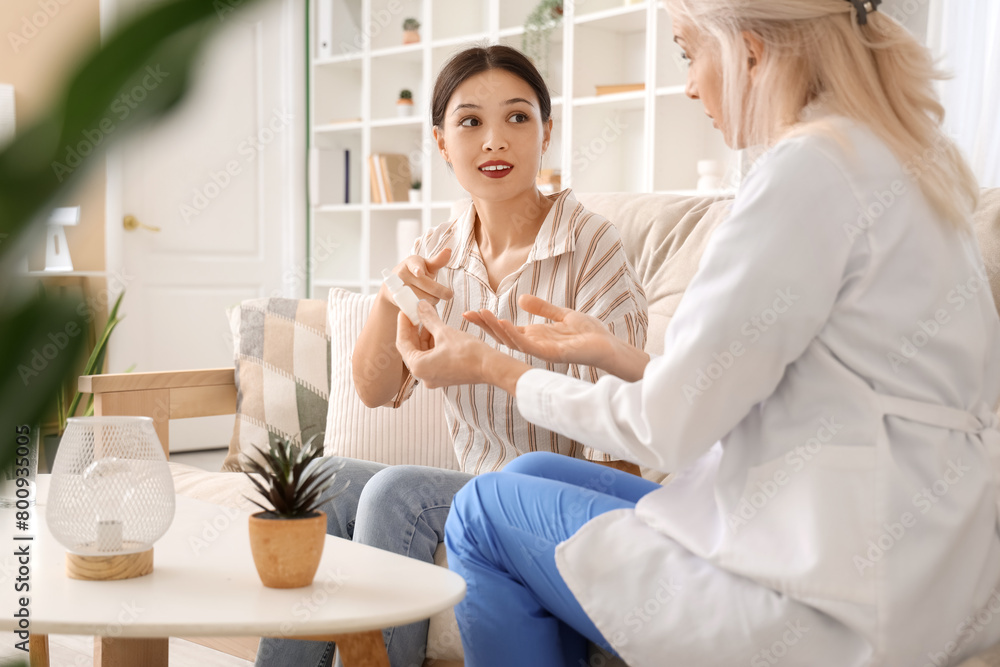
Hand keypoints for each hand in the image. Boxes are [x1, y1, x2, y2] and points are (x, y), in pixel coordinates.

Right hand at [383, 248, 453, 304]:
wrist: (394, 287)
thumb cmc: (417, 274)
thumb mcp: (427, 266)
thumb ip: (438, 260)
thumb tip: (449, 250)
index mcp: (411, 262)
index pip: (415, 266)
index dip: (417, 269)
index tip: (419, 273)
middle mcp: (402, 273)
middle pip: (427, 286)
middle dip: (441, 292)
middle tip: (448, 295)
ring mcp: (397, 286)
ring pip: (423, 298)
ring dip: (433, 301)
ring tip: (433, 298)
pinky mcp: (396, 300)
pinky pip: (415, 307)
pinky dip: (423, 308)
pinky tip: (425, 306)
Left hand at [396, 301, 528, 392]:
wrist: (491, 367)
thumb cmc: (468, 353)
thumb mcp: (444, 332)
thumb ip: (429, 319)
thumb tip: (420, 306)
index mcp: (418, 367)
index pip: (402, 343)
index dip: (403, 324)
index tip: (405, 311)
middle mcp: (423, 376)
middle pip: (412, 348)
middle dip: (414, 329)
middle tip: (415, 312)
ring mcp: (434, 378)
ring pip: (423, 353)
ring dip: (424, 335)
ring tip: (428, 317)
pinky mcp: (444, 376)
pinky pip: (432, 357)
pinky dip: (433, 344)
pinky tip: (437, 329)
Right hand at [462, 293, 616, 368]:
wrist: (608, 345)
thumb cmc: (589, 333)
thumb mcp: (562, 314)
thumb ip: (542, 308)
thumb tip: (521, 298)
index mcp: (535, 336)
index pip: (505, 329)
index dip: (488, 321)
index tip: (470, 311)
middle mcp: (535, 345)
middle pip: (503, 335)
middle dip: (485, 325)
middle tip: (467, 314)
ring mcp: (542, 351)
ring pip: (512, 341)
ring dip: (496, 329)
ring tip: (482, 316)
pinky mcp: (552, 354)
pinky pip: (530, 345)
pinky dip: (516, 336)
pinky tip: (505, 324)